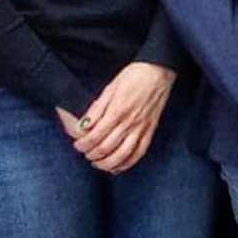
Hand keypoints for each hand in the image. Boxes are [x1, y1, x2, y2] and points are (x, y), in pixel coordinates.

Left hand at [56, 62, 174, 174]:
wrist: (159, 71)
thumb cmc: (134, 76)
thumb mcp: (110, 88)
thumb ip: (97, 108)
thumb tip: (83, 125)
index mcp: (117, 111)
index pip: (95, 136)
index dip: (83, 145)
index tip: (78, 145)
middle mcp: (129, 123)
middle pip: (106, 148)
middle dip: (92, 155)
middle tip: (85, 153)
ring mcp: (141, 128)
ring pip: (122, 155)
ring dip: (107, 164)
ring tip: (98, 163)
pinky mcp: (150, 131)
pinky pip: (139, 153)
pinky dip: (127, 163)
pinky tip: (118, 166)